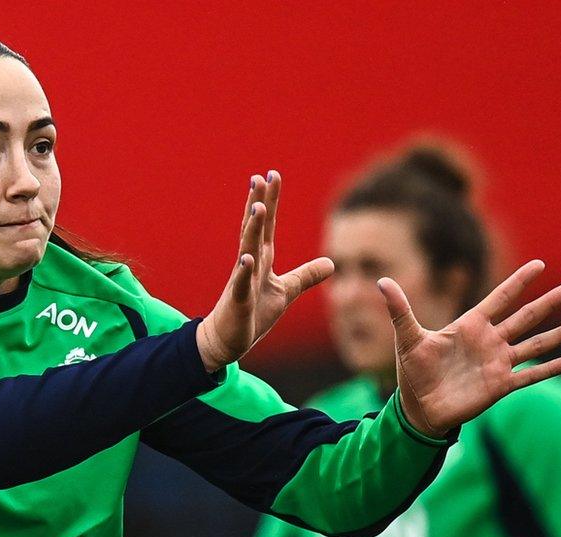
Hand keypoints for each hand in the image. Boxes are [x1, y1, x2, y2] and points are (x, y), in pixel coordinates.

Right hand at [197, 171, 333, 371]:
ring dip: (251, 229)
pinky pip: (240, 285)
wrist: (227, 338)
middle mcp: (249, 264)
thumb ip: (306, 275)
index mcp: (261, 259)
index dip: (270, 200)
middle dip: (258, 203)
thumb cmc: (253, 312)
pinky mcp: (238, 301)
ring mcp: (242, 281)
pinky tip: (246, 258)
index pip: (267, 225)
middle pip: (255, 229)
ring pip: (247, 250)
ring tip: (257, 207)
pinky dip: (242, 271)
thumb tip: (333, 263)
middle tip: (261, 177)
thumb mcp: (285, 292)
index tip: (272, 174)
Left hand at [380, 260, 560, 436]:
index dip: (519, 282)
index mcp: (469, 325)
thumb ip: (399, 309)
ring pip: (535, 344)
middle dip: (549, 302)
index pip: (500, 298)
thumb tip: (381, 280)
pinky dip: (550, 368)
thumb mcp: (407, 337)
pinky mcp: (500, 385)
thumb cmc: (413, 370)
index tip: (540, 265)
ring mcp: (498, 363)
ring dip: (559, 334)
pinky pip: (530, 375)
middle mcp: (489, 341)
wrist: (418, 407)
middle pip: (525, 317)